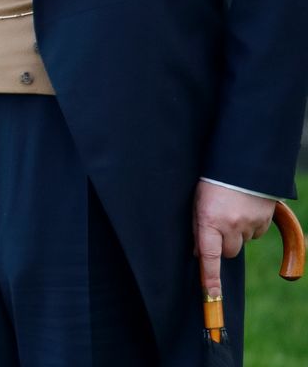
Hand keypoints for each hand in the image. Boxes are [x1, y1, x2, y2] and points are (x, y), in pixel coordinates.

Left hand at [194, 180, 274, 296]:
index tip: (212, 296)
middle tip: (216, 223)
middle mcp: (231, 226)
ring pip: (242, 242)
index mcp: (209, 220)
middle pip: (228, 252)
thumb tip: (198, 252)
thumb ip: (198, 228)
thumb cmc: (211, 181)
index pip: (209, 257)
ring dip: (236, 232)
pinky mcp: (263, 221)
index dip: (210, 279)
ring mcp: (249, 224)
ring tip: (229, 209)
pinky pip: (255, 232)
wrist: (241, 164)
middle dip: (222, 243)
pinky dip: (249, 225)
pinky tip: (243, 207)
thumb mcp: (196, 201)